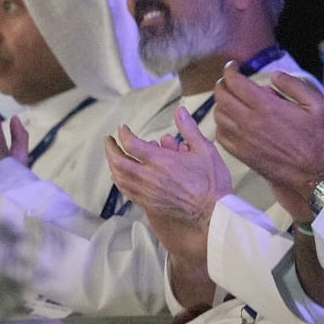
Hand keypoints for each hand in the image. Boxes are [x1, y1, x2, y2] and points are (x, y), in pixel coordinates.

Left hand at [103, 107, 233, 231]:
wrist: (213, 212)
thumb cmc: (212, 182)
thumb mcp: (205, 150)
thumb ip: (189, 129)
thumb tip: (180, 111)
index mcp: (162, 161)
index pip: (131, 144)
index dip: (123, 133)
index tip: (123, 128)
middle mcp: (150, 177)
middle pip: (118, 161)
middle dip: (110, 148)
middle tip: (109, 140)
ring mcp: (148, 192)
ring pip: (119, 177)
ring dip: (112, 165)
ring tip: (113, 156)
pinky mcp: (149, 204)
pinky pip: (127, 191)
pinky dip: (120, 181)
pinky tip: (121, 176)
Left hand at [212, 71, 323, 202]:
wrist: (316, 173)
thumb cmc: (319, 140)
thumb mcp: (317, 105)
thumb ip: (294, 85)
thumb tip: (274, 75)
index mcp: (267, 108)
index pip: (235, 82)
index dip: (230, 70)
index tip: (233, 66)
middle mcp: (250, 123)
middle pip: (221, 96)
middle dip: (223, 83)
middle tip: (230, 80)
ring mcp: (244, 141)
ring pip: (218, 115)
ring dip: (221, 103)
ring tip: (232, 99)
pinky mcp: (243, 155)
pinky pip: (221, 136)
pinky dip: (222, 124)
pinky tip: (232, 121)